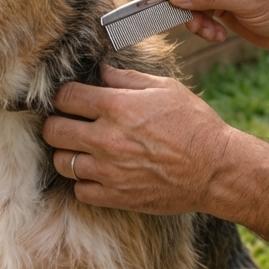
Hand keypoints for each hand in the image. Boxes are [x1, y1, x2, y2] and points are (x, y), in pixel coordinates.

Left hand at [44, 66, 268, 268]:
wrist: (215, 169)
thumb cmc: (194, 124)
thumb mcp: (165, 88)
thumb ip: (127, 79)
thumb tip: (100, 71)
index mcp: (117, 107)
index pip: (65, 97)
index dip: (65, 95)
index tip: (73, 99)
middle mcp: (106, 139)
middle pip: (53, 130)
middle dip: (58, 123)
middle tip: (71, 122)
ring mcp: (108, 171)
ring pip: (60, 162)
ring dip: (68, 153)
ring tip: (83, 148)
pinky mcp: (115, 197)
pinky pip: (79, 190)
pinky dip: (83, 181)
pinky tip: (98, 172)